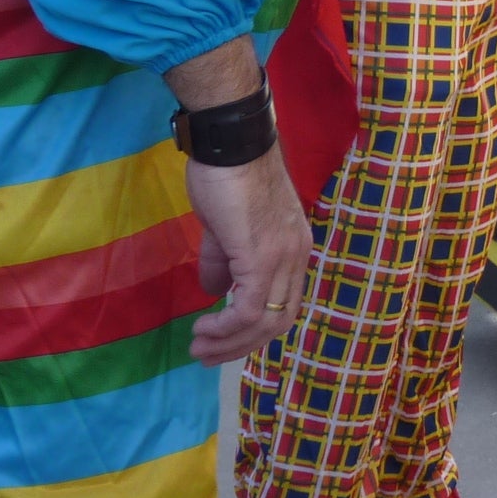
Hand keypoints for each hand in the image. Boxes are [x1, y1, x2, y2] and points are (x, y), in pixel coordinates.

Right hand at [184, 147, 310, 363]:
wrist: (230, 143)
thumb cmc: (226, 176)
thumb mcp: (225, 229)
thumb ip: (225, 261)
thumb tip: (216, 294)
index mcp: (295, 248)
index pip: (288, 305)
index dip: (257, 331)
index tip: (223, 340)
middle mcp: (298, 256)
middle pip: (281, 322)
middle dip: (241, 346)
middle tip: (206, 354)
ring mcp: (283, 257)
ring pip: (266, 322)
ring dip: (229, 343)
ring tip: (198, 346)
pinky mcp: (261, 257)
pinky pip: (248, 309)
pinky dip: (225, 327)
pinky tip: (203, 326)